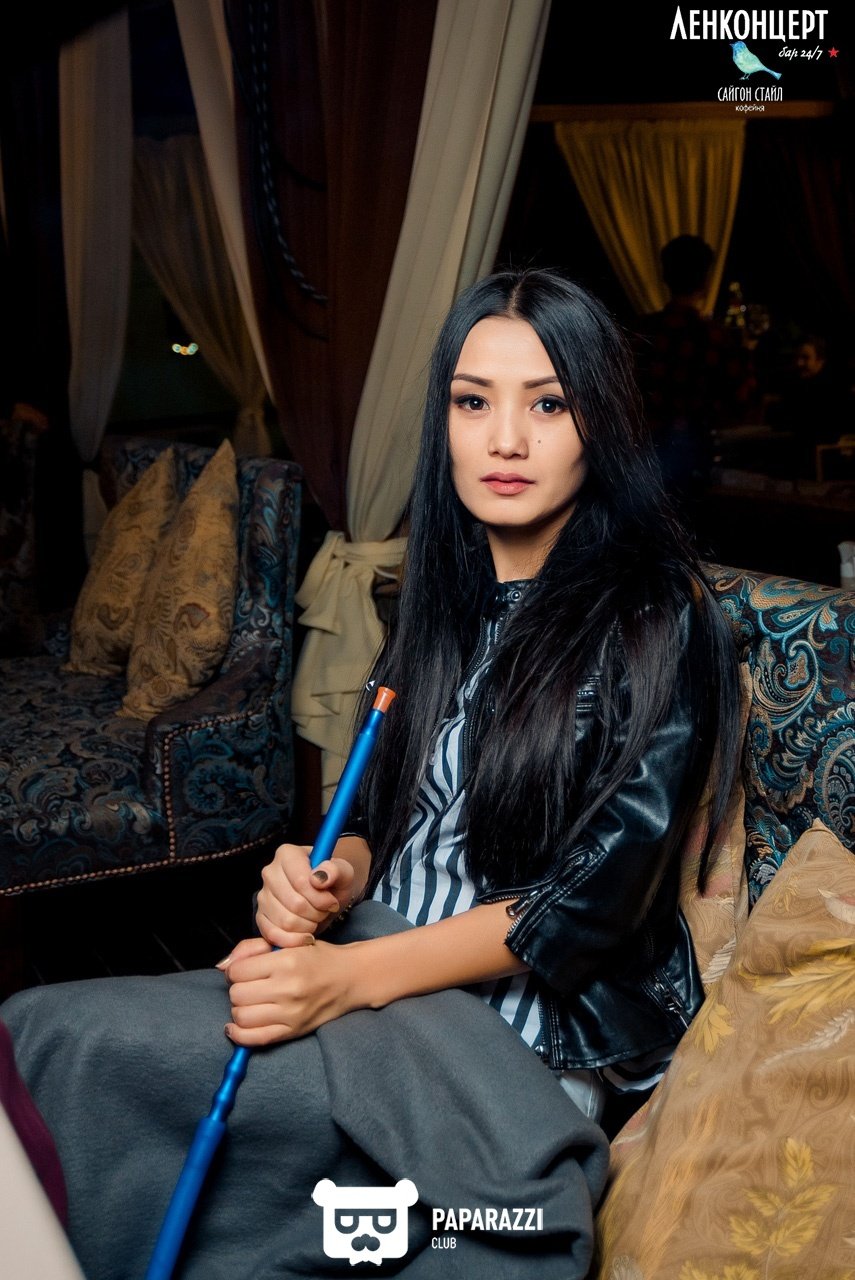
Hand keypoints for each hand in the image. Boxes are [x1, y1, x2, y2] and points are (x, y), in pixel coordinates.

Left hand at [221, 936, 356, 1045]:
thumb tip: (223, 966)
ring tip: (251, 1002)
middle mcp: (288, 988)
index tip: (244, 970)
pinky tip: (236, 1026)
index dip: (236, 970)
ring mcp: (291, 1013)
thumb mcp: (288, 943)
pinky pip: (254, 1039)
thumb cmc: (317, 958)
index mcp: (286, 961)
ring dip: (240, 1009)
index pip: (238, 972)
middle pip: (237, 994)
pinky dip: (238, 1034)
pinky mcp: (293, 1031)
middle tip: (250, 985)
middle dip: (238, 988)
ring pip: (241, 1016)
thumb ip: (252, 949)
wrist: (351, 978)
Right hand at [255, 842, 354, 947]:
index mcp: (287, 854)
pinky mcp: (261, 916)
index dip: (320, 898)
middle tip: (324, 910)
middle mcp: (270, 872)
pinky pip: (272, 935)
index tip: (332, 901)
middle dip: (316, 913)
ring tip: (315, 918)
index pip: (300, 882)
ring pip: (285, 921)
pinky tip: (305, 935)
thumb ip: (335, 870)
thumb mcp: (344, 871)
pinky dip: (292, 940)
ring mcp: (263, 895)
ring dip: (307, 926)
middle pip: (294, 904)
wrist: (328, 893)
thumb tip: (319, 878)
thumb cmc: (335, 880)